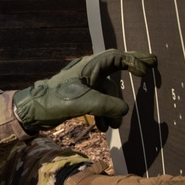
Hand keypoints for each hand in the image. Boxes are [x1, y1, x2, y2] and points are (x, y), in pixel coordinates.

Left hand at [12, 49, 155, 133]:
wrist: (34, 110)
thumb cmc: (55, 100)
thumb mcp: (83, 103)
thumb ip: (106, 106)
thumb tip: (125, 111)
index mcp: (89, 66)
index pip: (115, 57)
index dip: (133, 60)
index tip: (146, 68)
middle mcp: (89, 72)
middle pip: (115, 70)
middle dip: (131, 70)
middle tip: (151, 66)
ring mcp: (85, 84)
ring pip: (107, 94)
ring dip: (112, 110)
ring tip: (113, 126)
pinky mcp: (81, 96)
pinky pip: (99, 103)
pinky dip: (103, 114)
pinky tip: (102, 127)